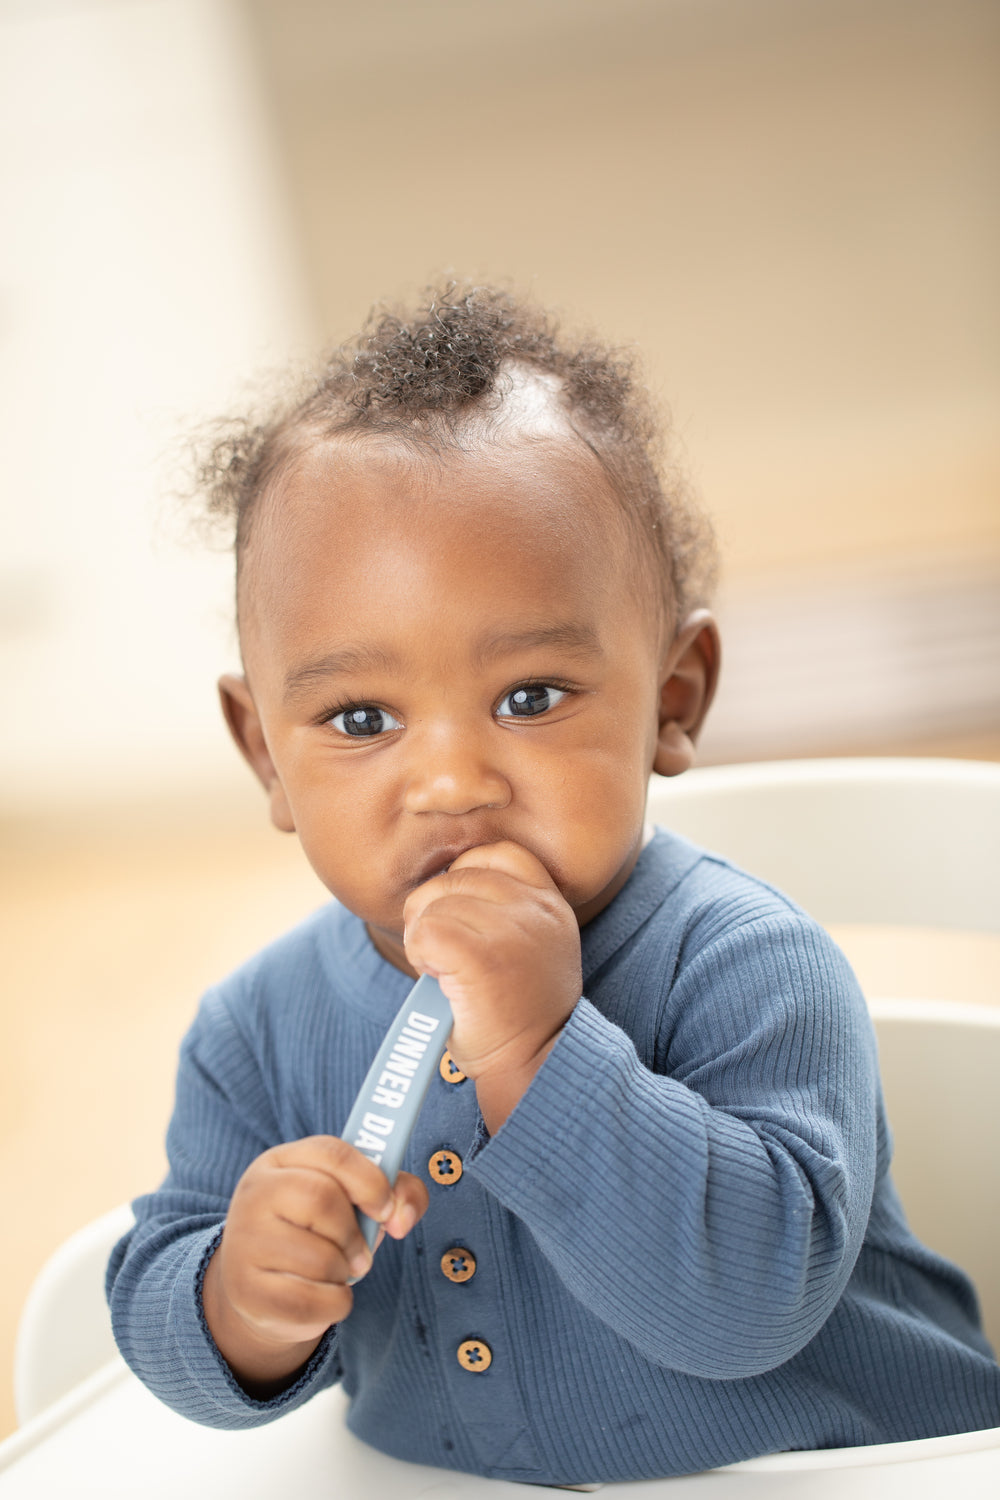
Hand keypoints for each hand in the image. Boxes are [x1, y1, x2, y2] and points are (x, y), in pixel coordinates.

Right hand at [202, 1136, 427, 1393]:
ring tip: (334, 1272)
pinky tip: (321, 1295)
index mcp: (281, 1162)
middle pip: (322, 1199)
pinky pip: (311, 1301)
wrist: (260, 1289)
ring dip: (344, 1272)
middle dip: (354, 1234)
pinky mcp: (248, 1292)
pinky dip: (334, 1303)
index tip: (386, 1209)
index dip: (370, 1180)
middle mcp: (255, 1194)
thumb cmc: (317, 1234)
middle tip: (360, 1254)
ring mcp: (245, 1243)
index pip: (331, 1153)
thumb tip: (402, 1217)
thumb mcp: (351, 1202)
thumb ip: (395, 1192)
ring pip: (319, 1257)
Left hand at [402, 841, 581, 1130]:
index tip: (463, 921)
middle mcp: (537, 910)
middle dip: (435, 910)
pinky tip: (436, 977)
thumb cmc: (516, 1018)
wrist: (532, 1070)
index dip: (465, 879)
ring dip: (424, 937)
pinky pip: (424, 930)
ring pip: (434, 903)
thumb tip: (441, 885)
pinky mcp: (483, 955)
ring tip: (445, 972)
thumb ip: (501, 910)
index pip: (497, 854)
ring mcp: (512, 930)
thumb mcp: (528, 950)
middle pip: (456, 875)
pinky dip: (418, 954)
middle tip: (444, 955)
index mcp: (551, 905)